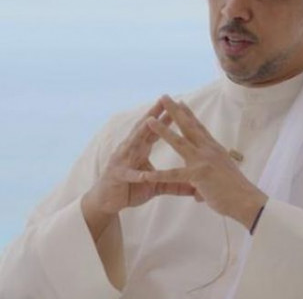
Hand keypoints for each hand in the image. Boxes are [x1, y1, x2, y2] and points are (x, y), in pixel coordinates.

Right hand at [82, 99, 195, 239]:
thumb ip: (174, 183)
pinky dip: (135, 174)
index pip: (155, 130)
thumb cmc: (131, 189)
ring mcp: (122, 161)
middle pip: (142, 129)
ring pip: (132, 144)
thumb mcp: (156, 185)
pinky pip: (128, 174)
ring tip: (149, 122)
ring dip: (140, 133)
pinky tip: (143, 175)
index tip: (179, 105)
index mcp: (140, 149)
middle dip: (153, 115)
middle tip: (163, 100)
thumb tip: (195, 186)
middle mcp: (129, 150)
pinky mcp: (117, 176)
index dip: (166, 118)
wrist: (107, 202)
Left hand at [143, 95, 267, 230]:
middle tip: (164, 97)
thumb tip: (202, 185)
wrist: (247, 201)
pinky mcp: (199, 175)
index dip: (189, 115)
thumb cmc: (236, 190)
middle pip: (189, 127)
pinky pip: (175, 175)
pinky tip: (146, 175)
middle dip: (175, 111)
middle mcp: (208, 150)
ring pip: (179, 143)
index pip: (199, 128)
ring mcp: (203, 161)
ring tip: (149, 120)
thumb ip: (210, 174)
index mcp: (214, 149)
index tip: (180, 102)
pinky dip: (159, 175)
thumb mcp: (222, 175)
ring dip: (163, 131)